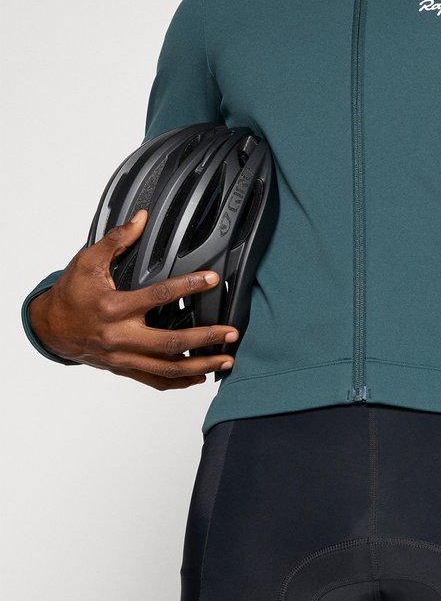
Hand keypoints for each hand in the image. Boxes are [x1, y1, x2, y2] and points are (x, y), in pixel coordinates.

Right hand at [28, 210, 238, 389]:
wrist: (49, 328)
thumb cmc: (70, 295)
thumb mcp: (88, 261)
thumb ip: (117, 240)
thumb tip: (141, 218)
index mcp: (114, 307)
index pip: (159, 296)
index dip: (189, 286)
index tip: (212, 279)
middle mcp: (120, 336)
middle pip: (170, 343)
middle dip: (205, 338)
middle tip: (231, 333)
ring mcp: (122, 357)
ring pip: (166, 368)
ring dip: (200, 366)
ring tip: (226, 360)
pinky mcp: (123, 368)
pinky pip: (154, 380)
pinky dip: (179, 382)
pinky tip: (200, 377)